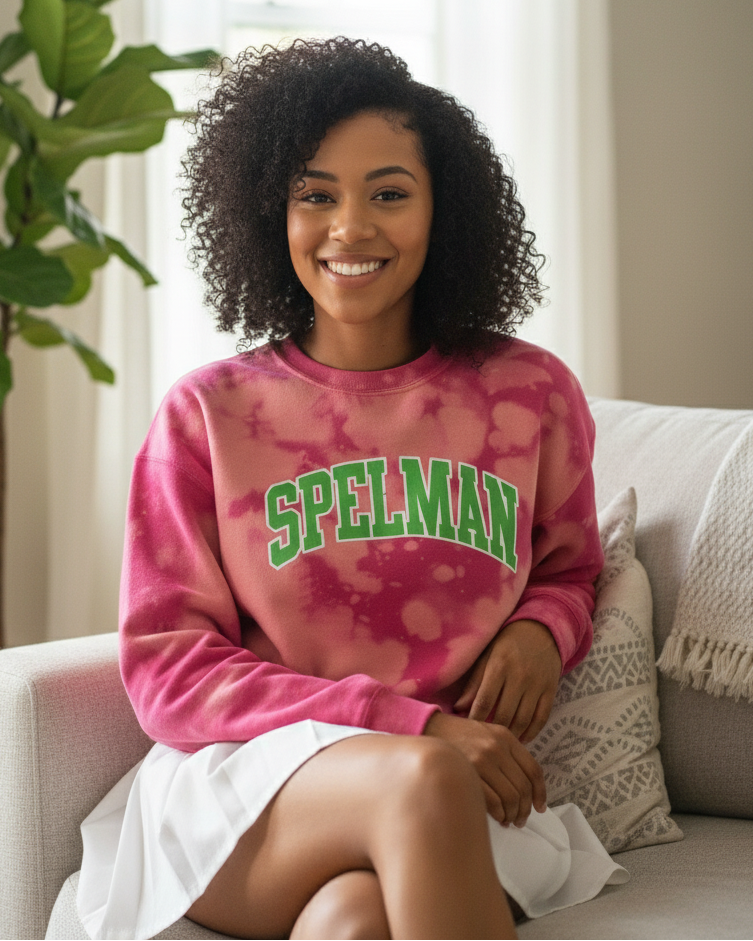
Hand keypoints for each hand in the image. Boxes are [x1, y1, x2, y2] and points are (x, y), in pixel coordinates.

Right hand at [424, 711, 545, 825]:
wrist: (428, 728)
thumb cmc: (458, 735)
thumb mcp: (487, 732)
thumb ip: (507, 751)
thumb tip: (524, 784)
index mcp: (505, 737)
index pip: (533, 769)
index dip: (540, 793)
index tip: (540, 807)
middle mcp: (496, 747)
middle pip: (523, 787)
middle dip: (525, 809)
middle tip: (521, 820)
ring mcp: (482, 760)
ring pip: (510, 797)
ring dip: (512, 814)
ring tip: (508, 821)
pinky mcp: (468, 772)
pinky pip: (492, 801)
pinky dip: (498, 814)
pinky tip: (497, 818)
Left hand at [454, 619, 560, 742]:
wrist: (542, 630)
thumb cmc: (508, 643)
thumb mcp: (487, 655)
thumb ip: (474, 681)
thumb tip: (459, 707)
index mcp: (499, 666)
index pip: (485, 700)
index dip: (475, 719)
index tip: (468, 730)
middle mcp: (519, 677)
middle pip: (504, 714)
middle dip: (492, 730)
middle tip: (484, 741)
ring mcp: (537, 685)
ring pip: (523, 719)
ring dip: (512, 735)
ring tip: (501, 742)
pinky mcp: (551, 690)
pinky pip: (542, 717)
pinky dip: (532, 732)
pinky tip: (522, 738)